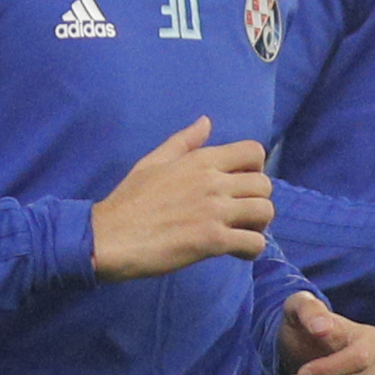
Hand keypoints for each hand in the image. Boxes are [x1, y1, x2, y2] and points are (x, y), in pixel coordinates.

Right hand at [91, 118, 273, 279]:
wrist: (109, 237)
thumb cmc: (128, 201)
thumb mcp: (152, 162)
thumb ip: (183, 142)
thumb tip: (206, 122)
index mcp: (201, 160)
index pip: (254, 152)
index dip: (255, 169)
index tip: (240, 186)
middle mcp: (213, 182)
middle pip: (265, 185)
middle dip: (258, 200)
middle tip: (242, 215)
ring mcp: (215, 211)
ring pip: (265, 212)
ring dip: (259, 225)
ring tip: (241, 233)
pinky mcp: (212, 240)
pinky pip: (254, 242)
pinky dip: (252, 249)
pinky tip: (236, 252)